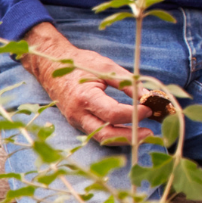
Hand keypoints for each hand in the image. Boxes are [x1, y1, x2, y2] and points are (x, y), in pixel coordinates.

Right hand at [20, 22, 154, 143]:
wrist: (51, 67)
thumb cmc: (80, 64)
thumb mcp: (106, 67)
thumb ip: (127, 82)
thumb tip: (147, 95)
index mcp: (85, 97)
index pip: (113, 113)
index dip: (134, 114)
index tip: (149, 107)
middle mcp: (78, 114)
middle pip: (106, 134)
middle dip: (130, 136)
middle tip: (150, 132)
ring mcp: (76, 121)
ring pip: (101, 137)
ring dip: (123, 138)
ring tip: (143, 134)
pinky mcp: (77, 123)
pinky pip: (97, 133)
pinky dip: (114, 134)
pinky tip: (128, 130)